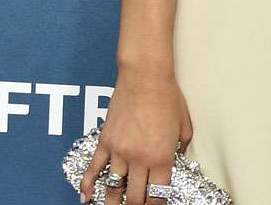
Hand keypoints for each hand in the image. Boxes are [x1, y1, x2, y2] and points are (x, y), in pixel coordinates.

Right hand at [79, 67, 192, 204]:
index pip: (158, 194)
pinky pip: (92, 170)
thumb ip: (181, 147)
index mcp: (162, 157)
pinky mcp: (105, 143)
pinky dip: (87, 186)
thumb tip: (177, 157)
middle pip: (135, 197)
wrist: (145, 77)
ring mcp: (119, 152)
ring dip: (113, 202)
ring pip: (112, 188)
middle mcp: (139, 159)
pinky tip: (85, 198)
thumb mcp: (185, 125)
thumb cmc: (167, 97)